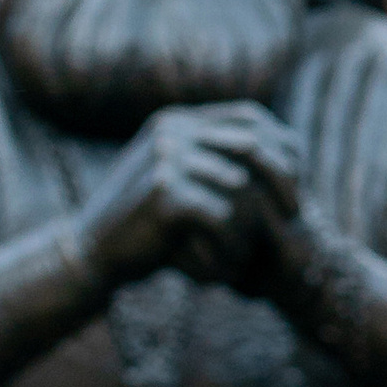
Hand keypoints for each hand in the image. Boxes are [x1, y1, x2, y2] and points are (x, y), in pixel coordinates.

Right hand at [78, 103, 301, 294]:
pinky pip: (219, 216)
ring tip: (243, 257)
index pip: (249, 116)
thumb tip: (276, 152)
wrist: (90, 254)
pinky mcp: (163, 193)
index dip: (282, 145)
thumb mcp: (173, 180)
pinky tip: (221, 270)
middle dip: (282, 181)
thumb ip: (210, 159)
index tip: (296, 182)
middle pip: (252, 145)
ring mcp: (166, 158)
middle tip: (295, 216)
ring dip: (248, 227)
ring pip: (240, 185)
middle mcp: (173, 131)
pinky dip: (226, 246)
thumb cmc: (139, 225)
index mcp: (178, 121)